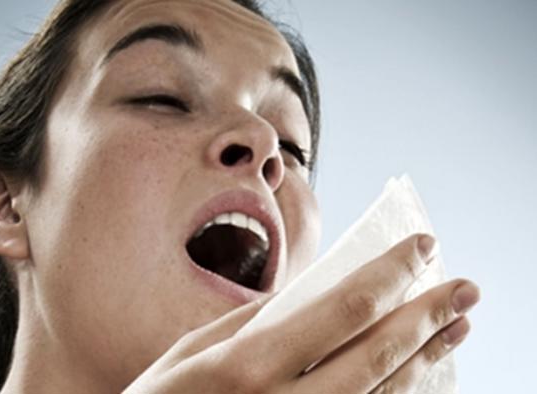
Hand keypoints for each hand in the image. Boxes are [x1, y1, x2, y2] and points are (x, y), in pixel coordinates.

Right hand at [124, 234, 479, 392]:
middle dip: (427, 315)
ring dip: (426, 356)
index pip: (342, 308)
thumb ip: (251, 323)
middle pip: (376, 353)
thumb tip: (308, 293)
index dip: (390, 274)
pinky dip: (398, 393)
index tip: (422, 247)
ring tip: (458, 324)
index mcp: (248, 364)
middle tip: (466, 286)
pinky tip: (418, 371)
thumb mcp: (192, 352)